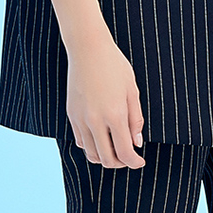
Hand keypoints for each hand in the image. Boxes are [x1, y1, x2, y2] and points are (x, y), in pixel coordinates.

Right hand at [65, 31, 145, 168]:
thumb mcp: (131, 90)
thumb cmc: (114, 65)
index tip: (140, 161)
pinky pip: (80, 141)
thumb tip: (137, 143)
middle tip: (129, 157)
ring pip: (91, 154)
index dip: (134, 162)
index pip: (125, 153)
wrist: (88, 49)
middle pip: (107, 159)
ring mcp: (81, 119)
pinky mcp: (72, 115)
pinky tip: (101, 138)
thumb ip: (136, 119)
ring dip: (105, 158)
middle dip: (121, 163)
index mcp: (115, 114)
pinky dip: (92, 147)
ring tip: (115, 149)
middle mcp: (95, 121)